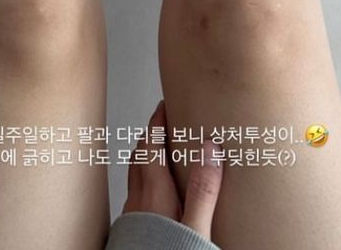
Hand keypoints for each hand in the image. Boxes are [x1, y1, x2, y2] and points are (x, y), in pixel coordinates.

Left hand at [122, 100, 223, 241]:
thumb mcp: (196, 227)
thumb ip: (203, 189)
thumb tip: (209, 147)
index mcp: (154, 194)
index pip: (152, 145)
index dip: (158, 122)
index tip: (165, 105)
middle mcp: (138, 202)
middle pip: (139, 157)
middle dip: (150, 137)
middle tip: (163, 123)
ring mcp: (132, 219)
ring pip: (135, 178)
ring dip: (145, 159)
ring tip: (159, 155)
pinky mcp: (131, 235)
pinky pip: (136, 197)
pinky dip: (145, 183)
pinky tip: (155, 197)